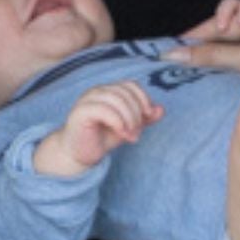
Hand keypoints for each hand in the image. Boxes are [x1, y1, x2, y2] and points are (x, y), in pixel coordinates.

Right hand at [34, 84, 161, 176]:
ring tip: (130, 136)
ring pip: (116, 99)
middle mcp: (98, 91)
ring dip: (129, 119)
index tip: (148, 118)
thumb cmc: (102, 138)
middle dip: (137, 114)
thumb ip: (144, 119)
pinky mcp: (81, 111)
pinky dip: (118, 121)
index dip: (143, 100)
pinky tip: (121, 133)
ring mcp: (88, 99)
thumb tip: (161, 109)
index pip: (131, 85)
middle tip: (136, 134)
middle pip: (126, 93)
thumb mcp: (129, 128)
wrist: (78, 154)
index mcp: (109, 91)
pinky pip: (104, 109)